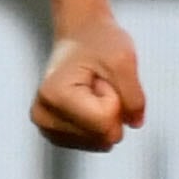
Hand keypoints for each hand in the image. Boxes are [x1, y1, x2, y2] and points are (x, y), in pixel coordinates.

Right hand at [33, 14, 145, 150]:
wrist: (80, 35)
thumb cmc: (96, 41)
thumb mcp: (124, 60)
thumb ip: (134, 96)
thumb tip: (134, 123)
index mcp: (55, 95)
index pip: (105, 122)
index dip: (114, 99)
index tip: (101, 79)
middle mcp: (44, 116)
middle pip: (102, 136)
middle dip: (111, 109)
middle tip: (99, 85)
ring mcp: (47, 127)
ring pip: (100, 142)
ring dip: (105, 116)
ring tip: (93, 91)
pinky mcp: (55, 133)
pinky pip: (94, 143)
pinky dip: (98, 124)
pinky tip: (88, 102)